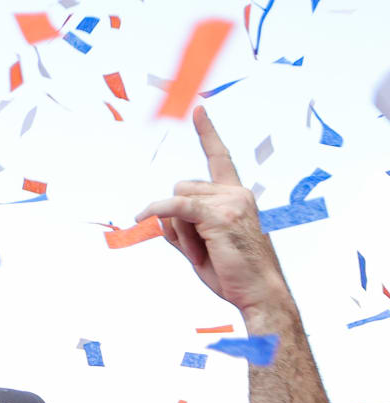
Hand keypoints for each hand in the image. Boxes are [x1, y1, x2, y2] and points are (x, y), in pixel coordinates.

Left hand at [135, 107, 289, 317]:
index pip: (220, 157)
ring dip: (179, 230)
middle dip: (178, 218)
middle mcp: (237, 192)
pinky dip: (158, 210)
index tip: (199, 110)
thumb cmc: (232, 272)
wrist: (259, 292)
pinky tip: (143, 216)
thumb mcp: (202, 244)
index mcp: (237, 195)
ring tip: (205, 253)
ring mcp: (231, 201)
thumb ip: (182, 225)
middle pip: (183, 187)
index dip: (208, 133)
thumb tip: (155, 216)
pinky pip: (177, 206)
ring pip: (178, 199)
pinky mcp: (219, 215)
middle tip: (201, 249)